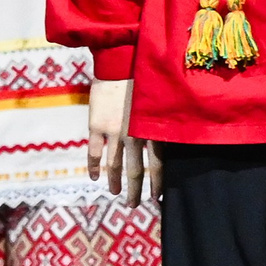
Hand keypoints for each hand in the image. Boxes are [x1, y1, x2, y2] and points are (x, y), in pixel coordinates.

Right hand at [85, 77, 159, 205]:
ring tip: (116, 193)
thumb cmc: (144, 78)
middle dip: (136, 190)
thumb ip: (161, 122)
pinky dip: (95, 166)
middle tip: (134, 205)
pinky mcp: (96, 124)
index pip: (157, 164)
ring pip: (114, 165)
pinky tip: (96, 177)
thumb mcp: (159, 101)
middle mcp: (133, 134)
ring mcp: (113, 131)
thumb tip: (170, 139)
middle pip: (135, 170)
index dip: (156, 182)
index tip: (157, 197)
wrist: (119, 60)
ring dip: (115, 182)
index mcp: (151, 129)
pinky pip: (95, 152)